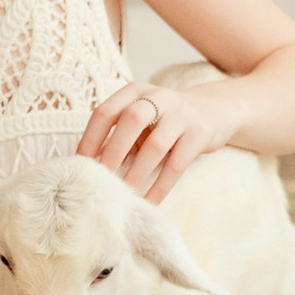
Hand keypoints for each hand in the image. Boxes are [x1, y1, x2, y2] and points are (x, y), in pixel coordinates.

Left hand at [78, 80, 238, 201]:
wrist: (214, 110)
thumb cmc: (165, 120)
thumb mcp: (142, 118)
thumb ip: (118, 135)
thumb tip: (87, 166)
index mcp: (135, 92)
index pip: (106, 112)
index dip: (90, 139)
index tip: (80, 165)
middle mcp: (157, 97)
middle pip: (131, 121)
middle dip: (113, 152)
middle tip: (101, 180)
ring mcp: (181, 114)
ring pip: (155, 144)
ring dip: (137, 172)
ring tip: (125, 195)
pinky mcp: (200, 133)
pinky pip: (177, 164)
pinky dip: (161, 186)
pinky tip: (150, 201)